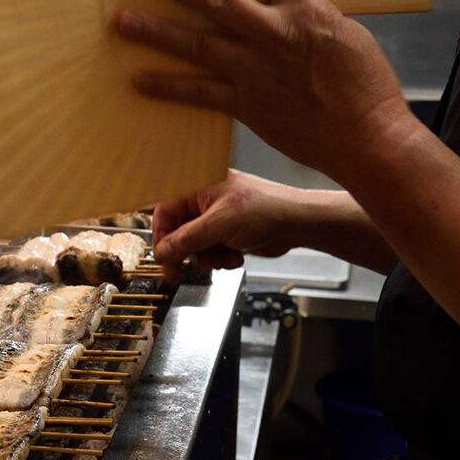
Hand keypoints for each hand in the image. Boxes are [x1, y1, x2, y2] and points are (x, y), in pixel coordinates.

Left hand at [114, 0, 416, 184]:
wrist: (367, 138)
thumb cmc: (365, 86)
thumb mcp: (347, 32)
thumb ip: (308, 8)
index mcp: (307, 10)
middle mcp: (273, 34)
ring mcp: (255, 71)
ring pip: (197, 42)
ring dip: (155, 31)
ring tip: (121, 21)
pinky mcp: (246, 105)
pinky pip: (197, 92)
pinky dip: (167, 86)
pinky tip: (138, 79)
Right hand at [151, 172, 319, 272]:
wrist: (297, 224)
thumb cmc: (266, 209)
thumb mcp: (219, 225)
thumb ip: (186, 239)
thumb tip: (162, 252)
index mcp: (198, 186)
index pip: (165, 212)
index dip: (162, 237)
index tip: (163, 258)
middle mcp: (205, 201)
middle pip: (178, 232)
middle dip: (187, 252)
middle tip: (180, 272)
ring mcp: (217, 218)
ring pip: (195, 246)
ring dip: (207, 257)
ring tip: (224, 256)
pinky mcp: (227, 233)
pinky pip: (211, 251)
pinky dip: (220, 258)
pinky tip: (235, 255)